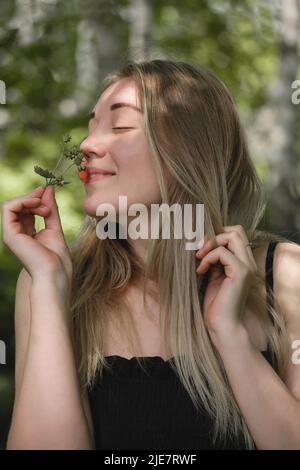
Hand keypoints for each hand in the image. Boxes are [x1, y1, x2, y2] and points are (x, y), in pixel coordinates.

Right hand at [1, 186, 71, 284]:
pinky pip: (9, 208)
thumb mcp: (55, 227)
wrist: (55, 273)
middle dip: (34, 197)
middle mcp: (16, 234)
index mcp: (27, 234)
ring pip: (12, 205)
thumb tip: (48, 189)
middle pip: (18, 206)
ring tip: (46, 208)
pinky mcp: (10, 234)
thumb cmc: (57, 258)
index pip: (26, 210)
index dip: (36, 198)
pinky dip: (23, 202)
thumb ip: (50, 209)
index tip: (48, 191)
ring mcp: (11, 234)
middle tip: (47, 197)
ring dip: (30, 200)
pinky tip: (38, 206)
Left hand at [195, 225, 256, 344]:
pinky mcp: (240, 273)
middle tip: (199, 250)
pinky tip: (201, 271)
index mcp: (244, 262)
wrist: (222, 326)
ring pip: (232, 236)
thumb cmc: (215, 304)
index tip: (201, 249)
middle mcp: (249, 262)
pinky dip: (208, 258)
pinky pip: (222, 252)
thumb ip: (213, 260)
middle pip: (236, 230)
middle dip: (214, 235)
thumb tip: (201, 243)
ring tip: (198, 258)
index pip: (236, 234)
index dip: (217, 235)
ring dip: (210, 244)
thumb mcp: (213, 276)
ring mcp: (247, 267)